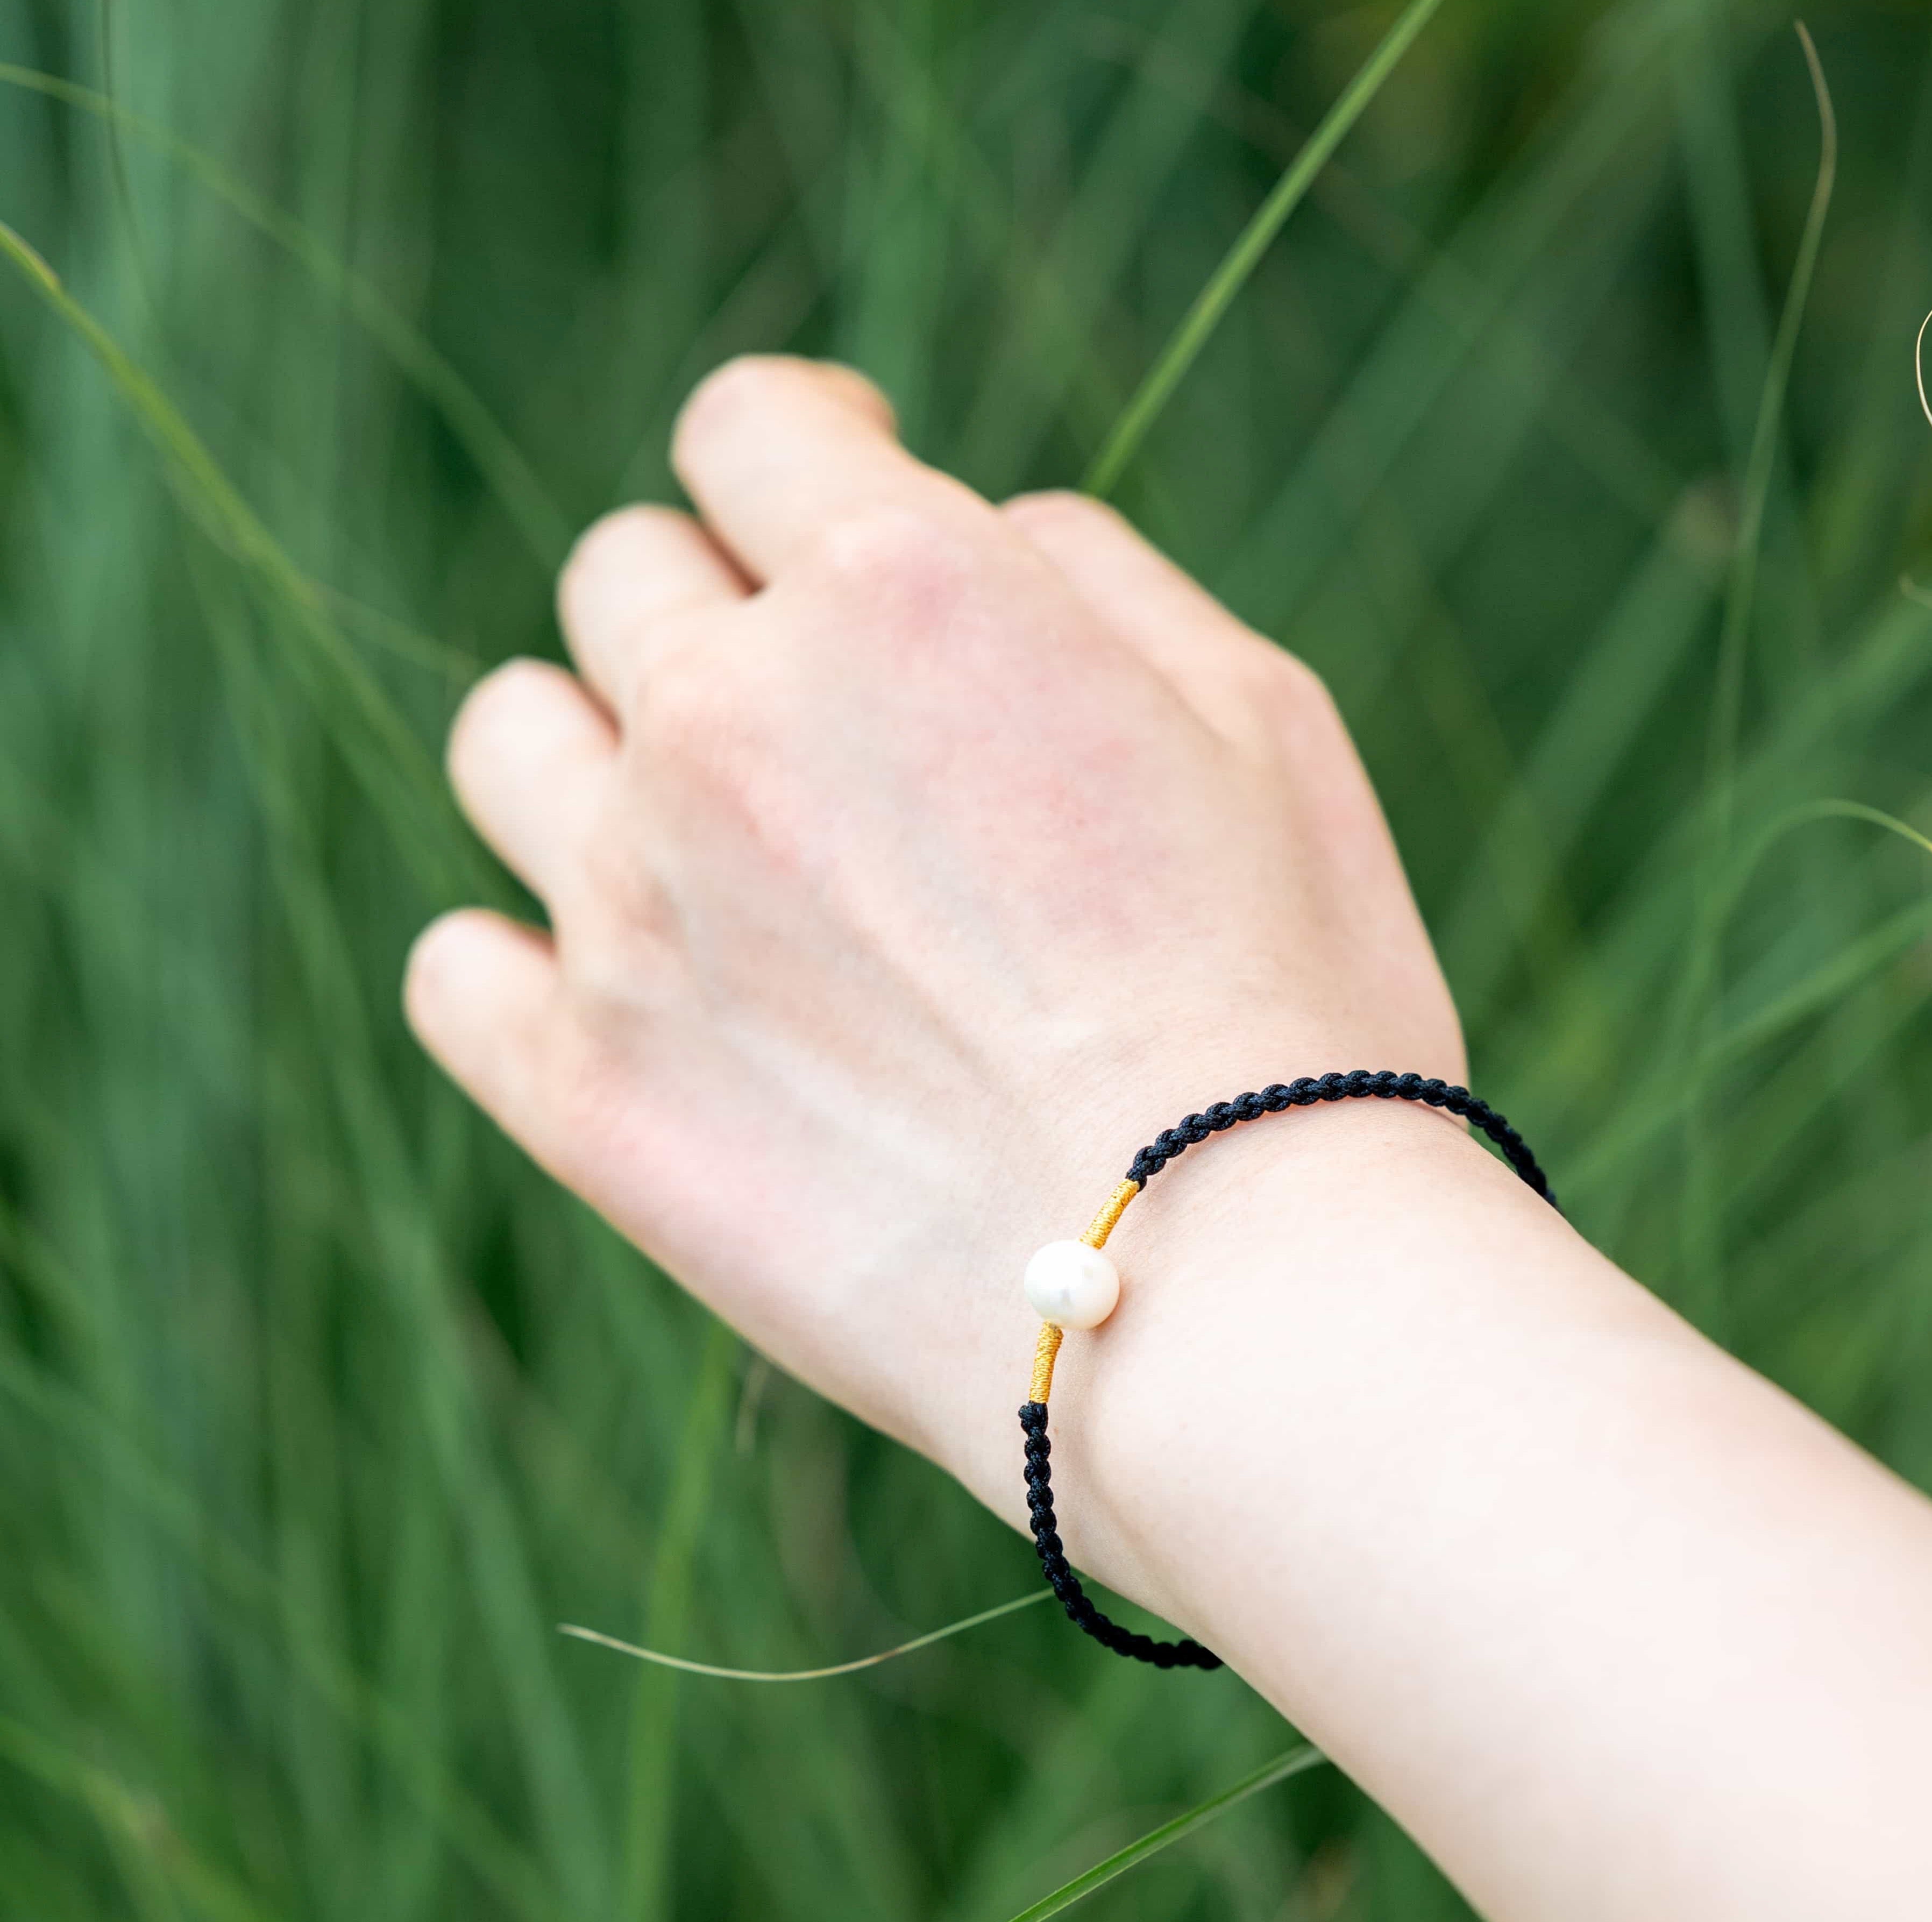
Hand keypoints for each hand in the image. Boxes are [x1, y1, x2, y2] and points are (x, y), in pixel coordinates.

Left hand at [405, 356, 1461, 1526]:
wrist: (1232, 1295)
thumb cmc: (1288, 1003)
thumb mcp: (1261, 717)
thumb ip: (1084, 573)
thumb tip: (970, 534)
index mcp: (899, 589)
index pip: (750, 428)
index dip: (803, 453)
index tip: (840, 509)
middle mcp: (727, 718)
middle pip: (627, 579)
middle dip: (719, 608)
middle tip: (821, 720)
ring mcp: (634, 909)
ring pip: (510, 741)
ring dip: (595, 753)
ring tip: (706, 846)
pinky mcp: (587, 1093)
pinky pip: (455, 969)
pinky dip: (521, 957)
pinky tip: (630, 988)